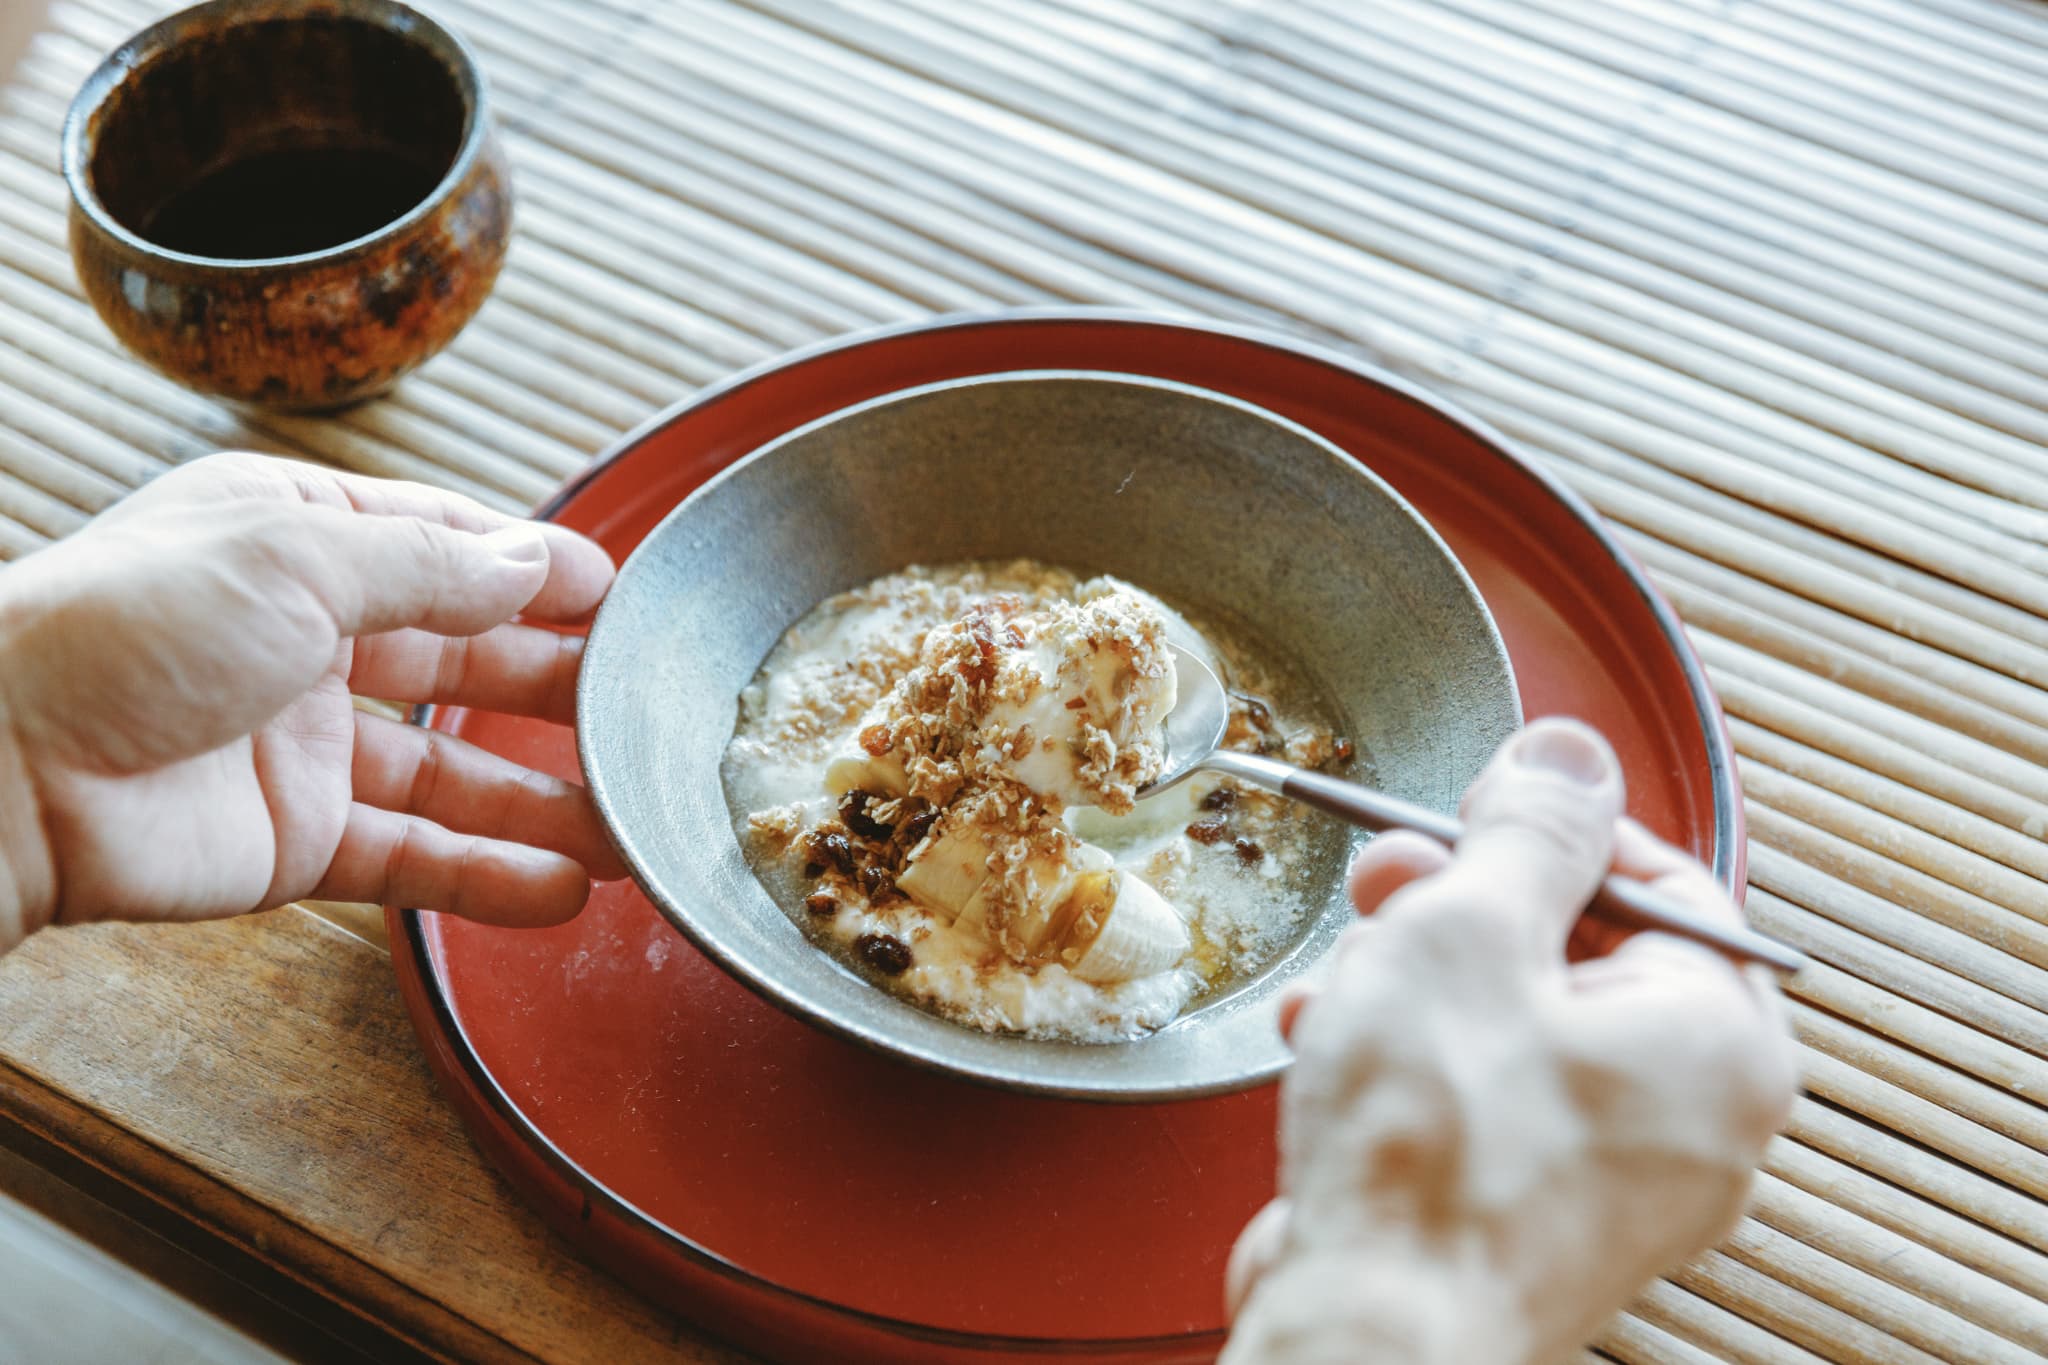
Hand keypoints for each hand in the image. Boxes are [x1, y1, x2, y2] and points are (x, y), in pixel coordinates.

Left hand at [0, 453, 627, 949]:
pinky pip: (413, 859)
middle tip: (646, 710)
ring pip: (456, 774)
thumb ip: (430, 568)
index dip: (536, 572)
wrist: (1, 770)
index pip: (447, 549)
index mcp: (303, 543)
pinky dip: (487, 878)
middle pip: (466, 662)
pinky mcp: (298, 840)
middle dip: (557, 687)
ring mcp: (308, 745)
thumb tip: (534, 563)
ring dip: (544, 799)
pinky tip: (562, 891)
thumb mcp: (295, 557)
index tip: (620, 596)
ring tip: (631, 823)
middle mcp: (311, 639)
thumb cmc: (123, 631)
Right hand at [1222, 718, 1796, 1363]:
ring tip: (1342, 982)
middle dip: (1462, 907)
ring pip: (1515, 1026)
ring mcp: (1613, 1184)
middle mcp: (1692, 1121)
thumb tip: (1570, 753)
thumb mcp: (1471, 929)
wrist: (1367, 1330)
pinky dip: (1410, 1064)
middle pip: (1579, 953)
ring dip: (1413, 982)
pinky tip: (1330, 1048)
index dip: (1552, 827)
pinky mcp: (1531, 1222)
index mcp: (1719, 1040)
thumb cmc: (1432, 1145)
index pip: (1660, 879)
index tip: (1470, 808)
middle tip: (1387, 885)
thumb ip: (1529, 829)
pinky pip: (1484, 1102)